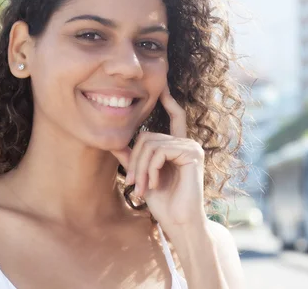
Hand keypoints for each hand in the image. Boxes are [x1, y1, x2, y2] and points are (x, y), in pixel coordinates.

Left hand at [112, 85, 205, 229]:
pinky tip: (154, 183)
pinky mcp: (192, 154)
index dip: (169, 100)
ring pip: (151, 144)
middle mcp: (187, 143)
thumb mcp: (144, 176)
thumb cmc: (164, 203)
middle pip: (148, 136)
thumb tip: (114, 142)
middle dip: (135, 160)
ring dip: (141, 168)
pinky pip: (160, 151)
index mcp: (178, 146)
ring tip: (142, 188)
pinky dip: (151, 168)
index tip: (162, 85)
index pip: (175, 116)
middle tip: (133, 184)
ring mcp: (191, 147)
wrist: (180, 222)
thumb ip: (132, 158)